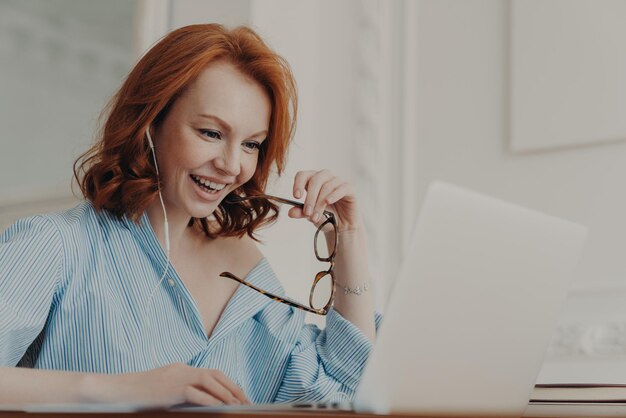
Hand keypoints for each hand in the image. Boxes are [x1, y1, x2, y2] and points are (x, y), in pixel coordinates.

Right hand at [102, 363, 249, 406]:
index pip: (211, 373)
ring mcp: (176, 377)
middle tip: (247, 402)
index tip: (240, 396)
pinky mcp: (170, 389)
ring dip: (227, 393)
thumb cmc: (134, 397)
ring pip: (210, 380)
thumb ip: (180, 395)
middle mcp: (181, 370)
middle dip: (234, 388)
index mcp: (180, 370)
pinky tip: (221, 408)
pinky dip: (211, 399)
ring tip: (239, 405)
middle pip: (216, 374)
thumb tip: (202, 404)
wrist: (112, 392)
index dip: (228, 384)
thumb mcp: (161, 394)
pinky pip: (196, 393)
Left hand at [289, 169, 362, 232]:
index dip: (298, 184)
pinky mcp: (349, 188)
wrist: (342, 227)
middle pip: (315, 180)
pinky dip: (334, 195)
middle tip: (307, 212)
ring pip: (327, 186)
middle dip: (310, 198)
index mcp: (312, 181)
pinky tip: (329, 201)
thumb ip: (300, 212)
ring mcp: (338, 181)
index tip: (296, 197)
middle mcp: (325, 177)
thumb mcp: (310, 216)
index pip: (303, 175)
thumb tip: (290, 212)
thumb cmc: (325, 217)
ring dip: (320, 202)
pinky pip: (341, 188)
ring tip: (316, 217)